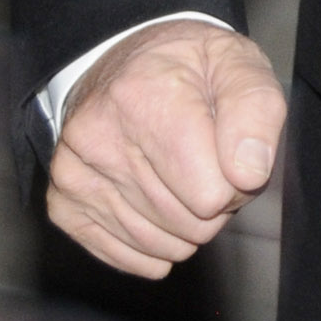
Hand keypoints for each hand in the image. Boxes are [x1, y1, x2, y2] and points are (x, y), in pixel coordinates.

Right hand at [48, 20, 287, 279]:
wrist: (125, 65)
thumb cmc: (190, 69)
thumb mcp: (239, 66)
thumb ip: (257, 113)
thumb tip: (248, 174)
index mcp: (143, 97)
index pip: (211, 193)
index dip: (238, 182)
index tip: (229, 153)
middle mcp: (96, 137)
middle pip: (189, 223)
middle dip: (214, 204)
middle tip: (207, 164)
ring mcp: (73, 175)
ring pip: (160, 244)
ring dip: (187, 224)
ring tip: (182, 179)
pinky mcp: (63, 204)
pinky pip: (126, 256)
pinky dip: (155, 244)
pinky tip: (160, 210)